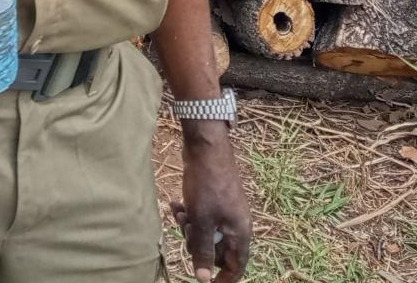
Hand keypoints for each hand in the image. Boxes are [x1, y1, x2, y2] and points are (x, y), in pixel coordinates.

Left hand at [170, 128, 250, 282]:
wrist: (206, 147)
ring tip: (179, 214)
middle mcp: (235, 224)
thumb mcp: (202, 221)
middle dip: (198, 245)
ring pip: (206, 232)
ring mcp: (225, 211)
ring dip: (190, 228)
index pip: (236, 266)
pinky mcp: (214, 200)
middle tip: (186, 230)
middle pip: (217, 249)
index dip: (223, 278)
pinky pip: (202, 217)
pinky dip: (189, 214)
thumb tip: (203, 279)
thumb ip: (202, 250)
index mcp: (240, 232)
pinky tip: (176, 205)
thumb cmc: (207, 185)